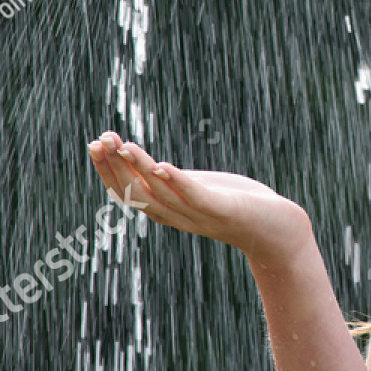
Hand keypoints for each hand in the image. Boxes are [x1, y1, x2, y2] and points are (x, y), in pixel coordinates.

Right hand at [87, 131, 309, 267]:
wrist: (276, 230)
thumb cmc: (234, 204)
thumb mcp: (195, 189)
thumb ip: (170, 181)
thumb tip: (145, 164)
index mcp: (167, 208)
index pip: (126, 191)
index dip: (108, 169)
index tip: (95, 144)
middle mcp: (176, 214)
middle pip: (135, 192)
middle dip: (114, 166)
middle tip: (99, 141)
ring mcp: (198, 214)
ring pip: (160, 194)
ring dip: (140, 169)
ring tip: (124, 146)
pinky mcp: (221, 209)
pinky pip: (193, 197)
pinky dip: (176, 182)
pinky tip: (162, 166)